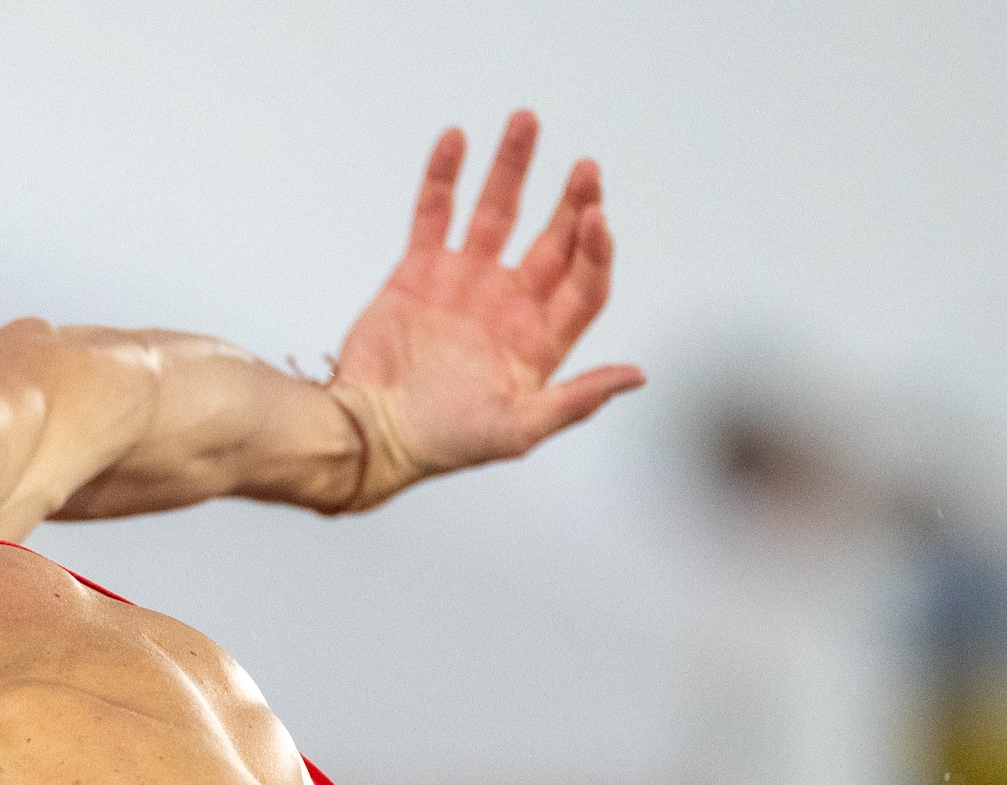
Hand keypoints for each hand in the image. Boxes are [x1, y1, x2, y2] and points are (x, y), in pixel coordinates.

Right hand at [329, 110, 644, 506]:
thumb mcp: (518, 430)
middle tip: (585, 169)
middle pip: (553, 241)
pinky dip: (443, 177)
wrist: (370, 433)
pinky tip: (456, 140)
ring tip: (526, 121)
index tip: (596, 217)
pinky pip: (435, 213)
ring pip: (496, 212)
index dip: (595, 250)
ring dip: (512, 168)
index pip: (583, 283)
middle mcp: (506, 306)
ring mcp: (462, 284)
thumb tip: (637, 376)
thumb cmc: (442, 442)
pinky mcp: (417, 272)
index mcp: (537, 341)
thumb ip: (577, 400)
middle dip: (572, 202)